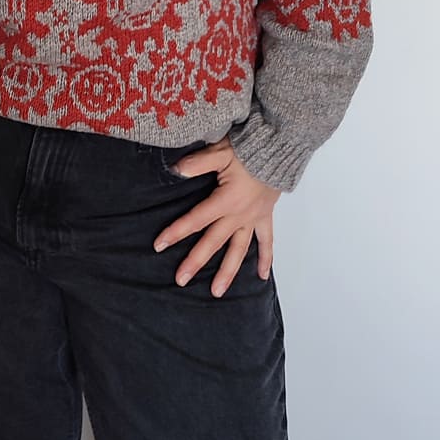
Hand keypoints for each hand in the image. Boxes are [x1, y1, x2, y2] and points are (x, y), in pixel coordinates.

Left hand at [153, 136, 280, 296]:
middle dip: (196, 261)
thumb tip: (176, 170)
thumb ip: (198, 162)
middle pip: (214, 242)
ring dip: (228, 272)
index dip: (177, 231)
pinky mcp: (265, 216)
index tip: (159, 245)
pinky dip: (265, 259)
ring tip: (217, 291)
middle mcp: (239, 215)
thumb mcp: (221, 151)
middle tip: (180, 280)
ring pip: (239, 250)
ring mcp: (253, 218)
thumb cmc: (249, 148)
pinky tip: (261, 276)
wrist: (280, 148)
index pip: (196, 219)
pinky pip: (267, 241)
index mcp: (226, 200)